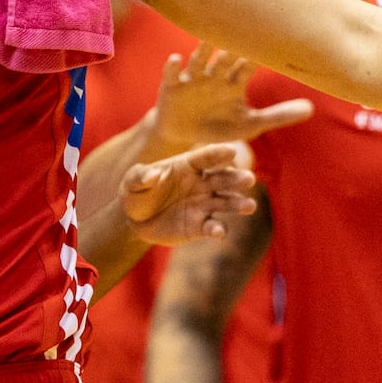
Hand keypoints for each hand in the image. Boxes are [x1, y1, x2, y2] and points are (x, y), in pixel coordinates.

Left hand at [120, 141, 257, 245]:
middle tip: (249, 179)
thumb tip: (153, 174)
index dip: (219, 154)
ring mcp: (204, 205)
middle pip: (223, 179)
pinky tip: (219, 231)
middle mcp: (202, 184)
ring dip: (238, 204)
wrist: (135, 221)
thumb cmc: (135, 193)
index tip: (232, 151)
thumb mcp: (132, 182)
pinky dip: (218, 229)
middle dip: (236, 179)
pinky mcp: (200, 226)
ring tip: (249, 206)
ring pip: (225, 203)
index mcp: (188, 165)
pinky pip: (212, 227)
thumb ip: (141, 176)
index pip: (206, 157)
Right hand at [149, 47, 312, 155]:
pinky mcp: (171, 88)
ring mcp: (192, 79)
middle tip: (244, 28)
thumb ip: (279, 115)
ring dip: (204, 51)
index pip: (250, 64)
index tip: (275, 35)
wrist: (184, 135)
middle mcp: (215, 75)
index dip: (260, 52)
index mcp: (234, 81)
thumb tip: (312, 109)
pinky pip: (171, 75)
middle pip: (225, 58)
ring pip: (199, 61)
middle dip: (233, 47)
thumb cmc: (219, 126)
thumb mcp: (250, 124)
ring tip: (209, 40)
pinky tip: (176, 59)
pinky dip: (172, 67)